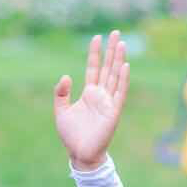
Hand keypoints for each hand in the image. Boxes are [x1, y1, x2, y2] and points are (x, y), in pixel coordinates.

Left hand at [53, 30, 128, 170]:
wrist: (79, 154)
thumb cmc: (71, 135)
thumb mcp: (61, 111)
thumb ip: (61, 93)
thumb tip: (66, 76)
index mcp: (89, 93)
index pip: (93, 68)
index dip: (94, 53)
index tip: (96, 37)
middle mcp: (101, 95)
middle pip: (108, 67)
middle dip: (111, 50)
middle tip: (115, 32)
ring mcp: (108, 102)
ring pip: (115, 76)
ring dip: (118, 60)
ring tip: (121, 43)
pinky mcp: (113, 112)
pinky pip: (120, 93)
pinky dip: (123, 79)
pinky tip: (125, 66)